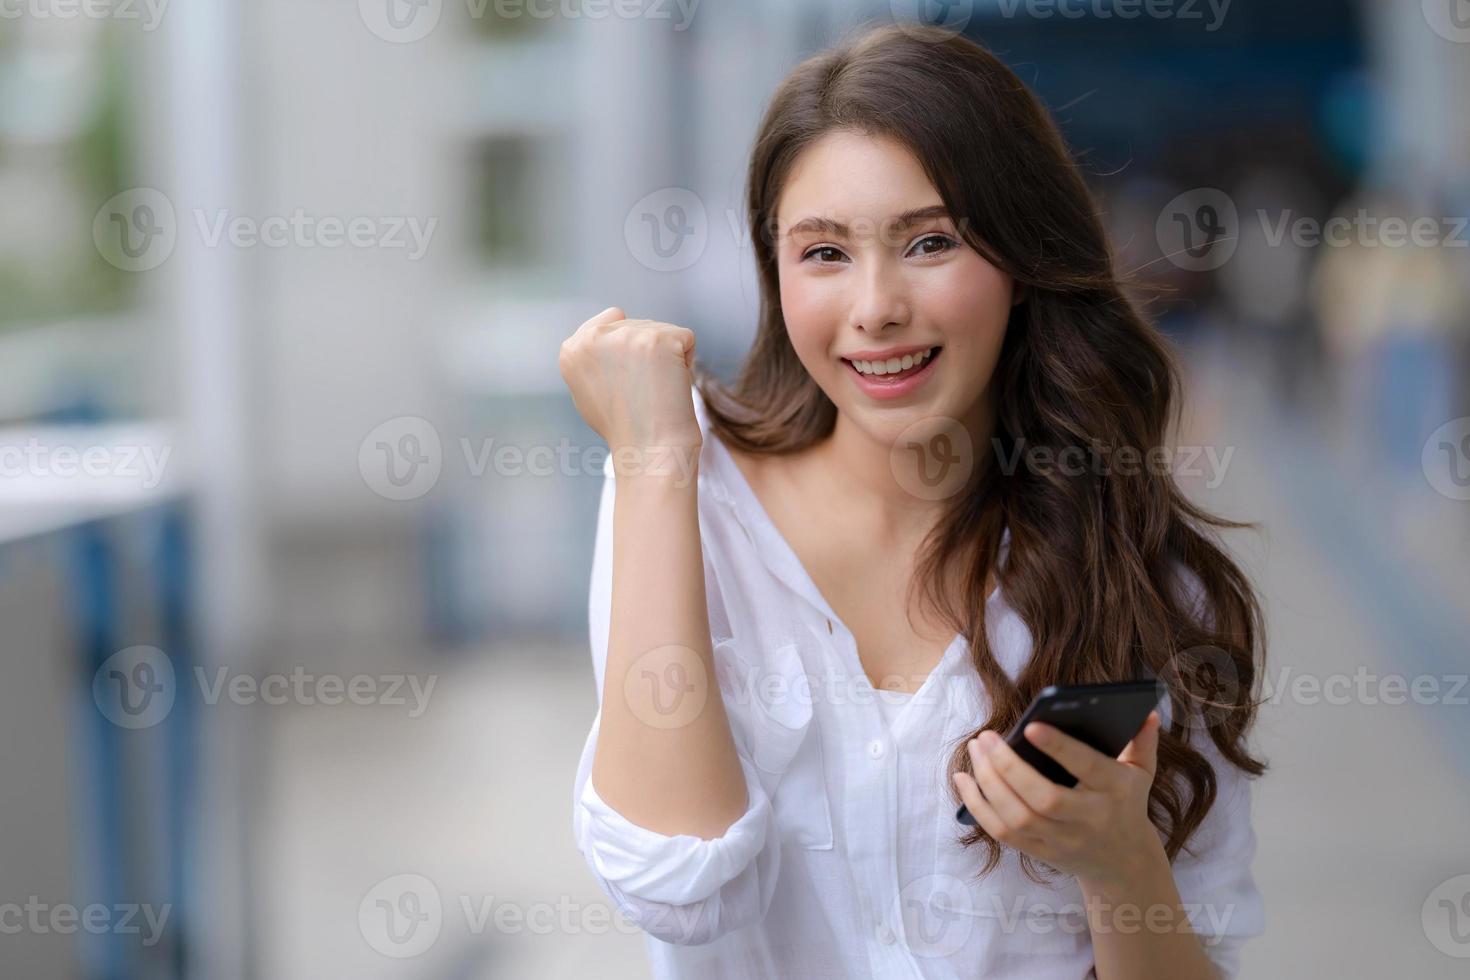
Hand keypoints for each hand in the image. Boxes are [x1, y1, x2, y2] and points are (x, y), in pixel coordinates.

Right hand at [558, 307, 702, 466]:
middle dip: (647, 354)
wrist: (649, 449)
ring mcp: (627, 335)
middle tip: (640, 392)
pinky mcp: (660, 339)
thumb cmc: (624, 427)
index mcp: (572, 349)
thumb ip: (594, 355)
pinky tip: (670, 386)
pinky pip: (685, 339)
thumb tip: (612, 324)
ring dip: (666, 358)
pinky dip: (686, 362)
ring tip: (654, 391)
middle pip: (639, 325)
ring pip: (662, 332)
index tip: (625, 382)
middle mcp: (594, 337)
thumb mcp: (588, 388)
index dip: (628, 351)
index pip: (612, 319)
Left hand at [951, 711, 1165, 885]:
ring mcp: (1062, 840)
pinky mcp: (1041, 852)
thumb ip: (1142, 741)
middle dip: (1008, 766)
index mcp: (1115, 791)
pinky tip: (963, 779)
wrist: (1124, 864)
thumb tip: (1147, 709)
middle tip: (986, 736)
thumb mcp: (1142, 773)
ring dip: (988, 783)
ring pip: (1017, 817)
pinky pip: (1003, 833)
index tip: (1031, 725)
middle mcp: (1088, 819)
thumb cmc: (1125, 804)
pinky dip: (978, 806)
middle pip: (1043, 798)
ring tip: (975, 750)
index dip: (1059, 748)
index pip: (1087, 769)